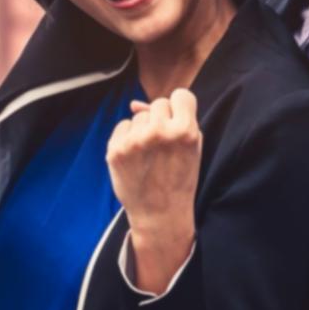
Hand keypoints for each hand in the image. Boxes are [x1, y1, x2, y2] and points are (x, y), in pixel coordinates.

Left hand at [107, 88, 201, 292]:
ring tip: (149, 155)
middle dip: (161, 120)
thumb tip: (135, 103)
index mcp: (185, 131)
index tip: (178, 121)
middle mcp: (159, 132)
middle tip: (164, 145)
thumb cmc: (179, 180)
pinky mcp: (115, 149)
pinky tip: (135, 157)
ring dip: (143, 130)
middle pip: (159, 103)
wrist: (159, 214)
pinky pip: (122, 126)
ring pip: (139, 116)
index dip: (180, 108)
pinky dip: (127, 138)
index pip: (182, 95)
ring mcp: (135, 141)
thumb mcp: (192, 149)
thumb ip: (178, 119)